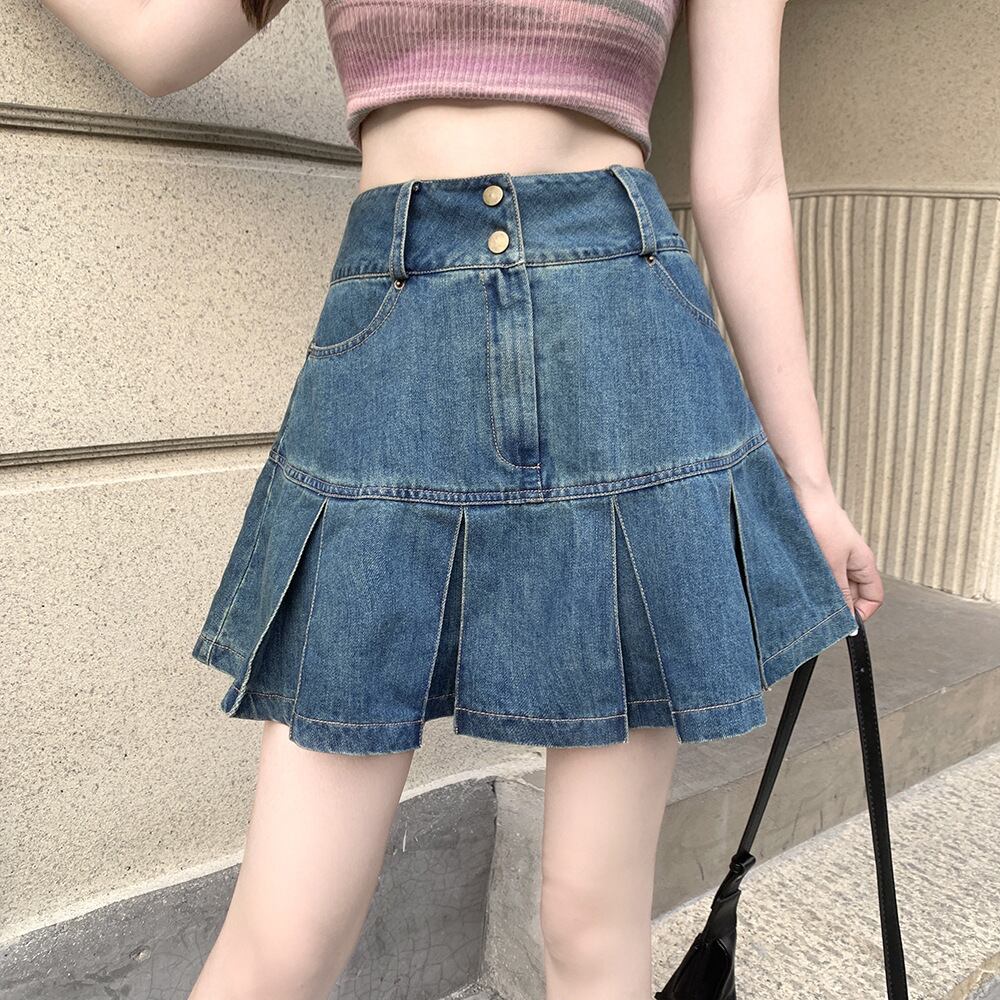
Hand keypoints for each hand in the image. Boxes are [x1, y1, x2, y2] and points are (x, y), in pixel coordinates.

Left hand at [793, 489, 883, 624]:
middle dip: (840, 604)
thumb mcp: (833, 565)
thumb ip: (840, 593)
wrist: (802, 494)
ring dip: (823, 592)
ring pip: (833, 584)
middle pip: (853, 593)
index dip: (862, 612)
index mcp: (864, 563)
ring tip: (809, 595)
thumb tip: (847, 619)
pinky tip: (799, 582)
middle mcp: (851, 561)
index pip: (874, 597)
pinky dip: (811, 581)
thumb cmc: (822, 521)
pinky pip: (818, 574)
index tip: (845, 623)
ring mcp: (833, 556)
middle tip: (822, 613)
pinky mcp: (816, 552)